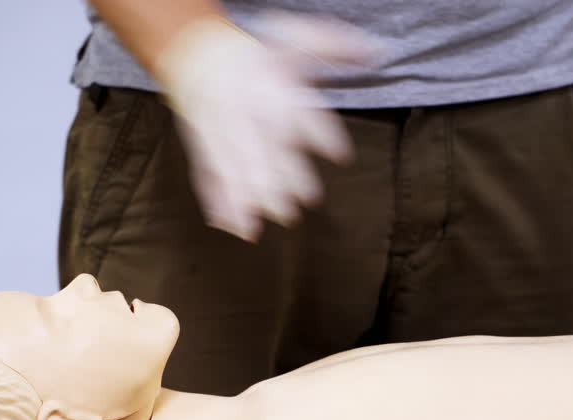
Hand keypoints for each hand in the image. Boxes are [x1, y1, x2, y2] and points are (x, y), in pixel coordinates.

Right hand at [155, 13, 373, 240]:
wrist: (196, 52)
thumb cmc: (257, 55)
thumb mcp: (297, 41)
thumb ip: (335, 48)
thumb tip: (376, 51)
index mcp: (269, 83)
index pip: (296, 108)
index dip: (320, 131)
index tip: (341, 154)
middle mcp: (245, 109)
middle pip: (263, 145)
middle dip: (280, 175)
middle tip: (303, 202)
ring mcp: (222, 131)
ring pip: (235, 165)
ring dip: (251, 196)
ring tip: (270, 222)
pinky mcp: (205, 148)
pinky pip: (209, 174)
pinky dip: (219, 201)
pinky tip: (232, 225)